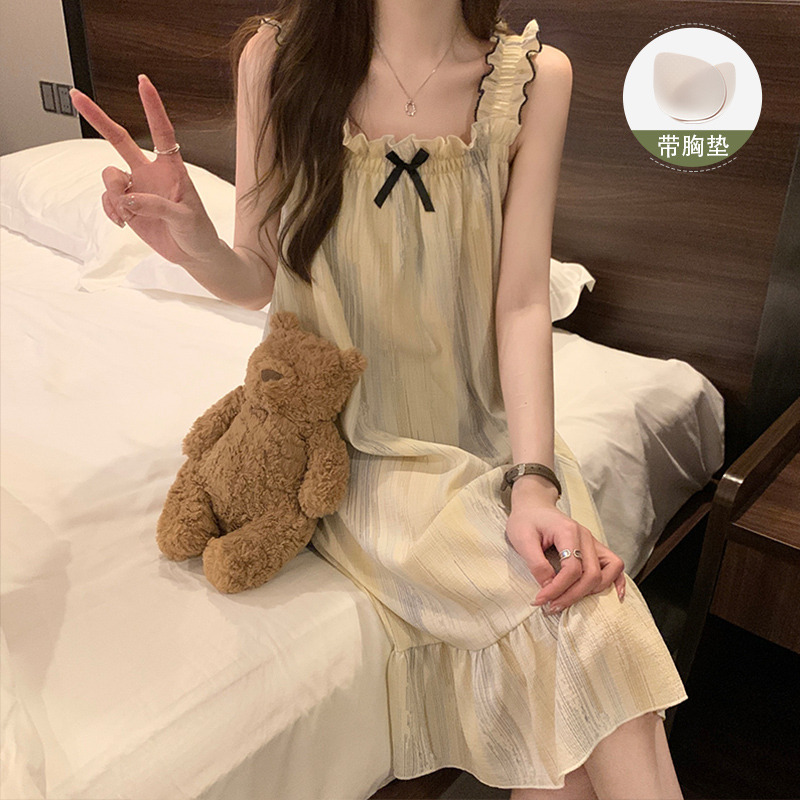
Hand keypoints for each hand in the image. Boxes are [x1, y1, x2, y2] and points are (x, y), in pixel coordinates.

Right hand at [69, 75, 221, 267]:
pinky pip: (108, 199)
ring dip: (114, 194)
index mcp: (172, 168)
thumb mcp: (185, 218)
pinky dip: (111, 209)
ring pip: (109, 176)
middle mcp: (150, 172)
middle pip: (120, 139)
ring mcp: (137, 188)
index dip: (152, 107)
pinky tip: (124, 221)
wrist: (193, 254)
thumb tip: (129, 198)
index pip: (162, 132)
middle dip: (97, 118)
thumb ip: (158, 206)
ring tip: (130, 213)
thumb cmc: (198, 232)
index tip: (143, 82)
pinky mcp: (127, 205)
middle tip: (76, 96)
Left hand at [504, 496, 625, 612]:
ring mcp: (592, 542)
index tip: (540, 600)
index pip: (572, 569)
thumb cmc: (526, 520)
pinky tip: (615, 596)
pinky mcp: (594, 547)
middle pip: (592, 574)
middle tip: (551, 607)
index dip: (557, 588)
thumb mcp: (522, 539)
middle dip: (572, 596)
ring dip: (591, 592)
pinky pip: (615, 565)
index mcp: (568, 531)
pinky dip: (617, 581)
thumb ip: (536, 564)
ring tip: (569, 601)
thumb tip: (548, 586)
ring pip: (608, 572)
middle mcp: (585, 537)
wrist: (533, 506)